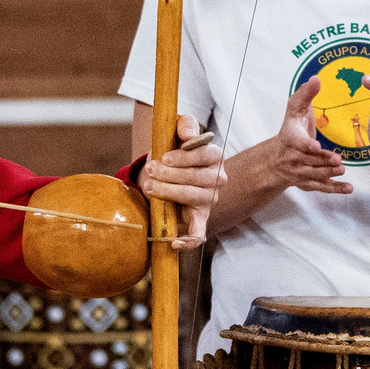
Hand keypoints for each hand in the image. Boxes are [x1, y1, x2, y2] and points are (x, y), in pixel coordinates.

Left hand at [141, 115, 226, 248]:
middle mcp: (218, 178)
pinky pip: (198, 232)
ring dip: (170, 193)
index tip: (163, 157)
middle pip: (197, 177)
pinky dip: (188, 240)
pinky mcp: (200, 217)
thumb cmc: (174, 148)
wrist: (167, 170)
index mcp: (215, 156)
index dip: (182, 157)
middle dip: (170, 174)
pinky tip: (174, 243)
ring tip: (151, 188)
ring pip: (193, 197)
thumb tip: (188, 137)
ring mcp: (210, 200)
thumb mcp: (178, 130)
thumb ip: (186, 124)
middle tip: (151, 171)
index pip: (205, 156)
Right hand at [270, 77, 352, 197]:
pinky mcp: (307, 182)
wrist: (276, 157)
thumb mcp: (295, 108)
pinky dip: (334, 189)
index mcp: (290, 137)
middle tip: (337, 161)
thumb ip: (306, 94)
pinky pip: (320, 187)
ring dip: (328, 174)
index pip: (297, 142)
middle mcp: (292, 156)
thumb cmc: (291, 127)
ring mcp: (299, 171)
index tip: (314, 146)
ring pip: (314, 175)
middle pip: (307, 160)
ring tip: (342, 170)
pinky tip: (348, 189)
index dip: (305, 145)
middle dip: (321, 161)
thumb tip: (316, 78)